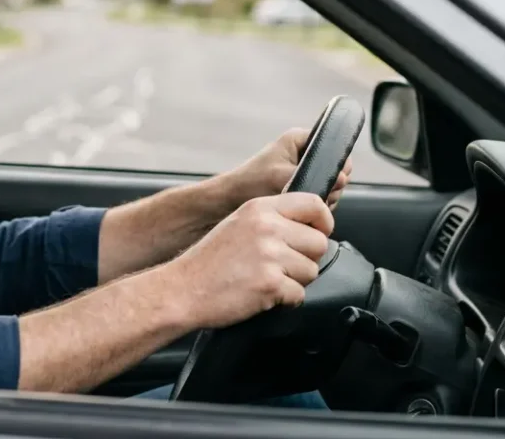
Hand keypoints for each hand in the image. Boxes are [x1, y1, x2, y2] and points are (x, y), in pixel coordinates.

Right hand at [160, 192, 333, 328]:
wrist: (182, 290)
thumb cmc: (207, 262)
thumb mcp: (238, 224)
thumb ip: (272, 220)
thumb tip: (309, 228)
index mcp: (260, 208)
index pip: (314, 204)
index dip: (323, 222)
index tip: (318, 233)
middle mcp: (267, 227)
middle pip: (319, 242)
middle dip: (306, 259)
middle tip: (281, 267)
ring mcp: (269, 255)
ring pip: (312, 271)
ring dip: (294, 281)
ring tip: (266, 280)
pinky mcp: (270, 283)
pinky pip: (299, 294)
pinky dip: (284, 300)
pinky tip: (261, 294)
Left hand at [205, 128, 352, 211]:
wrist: (229, 202)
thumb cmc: (250, 184)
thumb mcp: (283, 176)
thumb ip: (313, 176)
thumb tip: (342, 178)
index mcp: (300, 139)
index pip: (335, 148)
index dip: (338, 166)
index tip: (331, 181)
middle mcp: (304, 153)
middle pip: (337, 170)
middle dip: (330, 187)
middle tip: (311, 194)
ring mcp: (304, 171)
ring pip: (331, 187)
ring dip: (324, 199)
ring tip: (300, 202)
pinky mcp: (301, 187)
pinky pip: (321, 198)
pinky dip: (316, 207)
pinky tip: (302, 212)